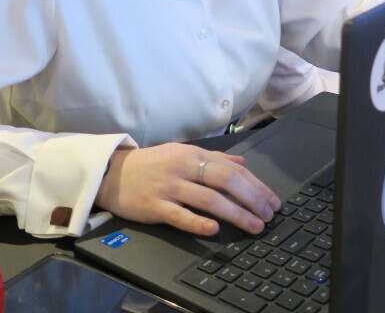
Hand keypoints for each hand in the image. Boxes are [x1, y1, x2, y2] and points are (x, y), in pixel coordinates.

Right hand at [95, 143, 281, 236]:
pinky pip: (180, 215)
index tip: (272, 200)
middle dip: (252, 199)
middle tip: (268, 215)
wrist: (111, 173)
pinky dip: (198, 222)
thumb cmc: (151, 164)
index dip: (256, 185)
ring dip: (236, 214)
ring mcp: (169, 187)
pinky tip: (214, 230)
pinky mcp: (155, 206)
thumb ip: (213, 157)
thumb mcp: (182, 153)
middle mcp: (184, 168)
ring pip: (209, 199)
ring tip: (254, 225)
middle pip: (226, 181)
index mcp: (193, 154)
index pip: (232, 168)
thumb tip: (241, 161)